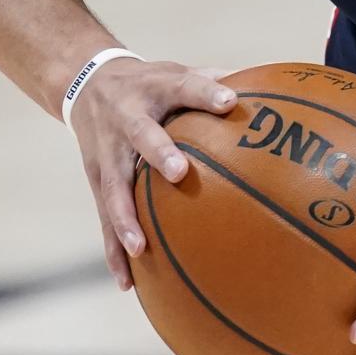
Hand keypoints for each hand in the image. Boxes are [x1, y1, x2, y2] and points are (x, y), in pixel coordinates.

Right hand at [67, 56, 234, 291]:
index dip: (205, 94)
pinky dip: (114, 250)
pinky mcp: (96, 179)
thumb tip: (269, 86)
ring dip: (126, 218)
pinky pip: (104, 218)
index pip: (183, 86)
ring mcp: (108, 152)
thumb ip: (214, 82)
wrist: (87, 83)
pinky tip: (128, 282)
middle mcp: (127, 119)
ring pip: (114, 187)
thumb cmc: (149, 83)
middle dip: (159, 154)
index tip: (230, 101)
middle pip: (143, 135)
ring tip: (141, 247)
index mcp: (155, 89)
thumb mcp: (176, 72)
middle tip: (179, 172)